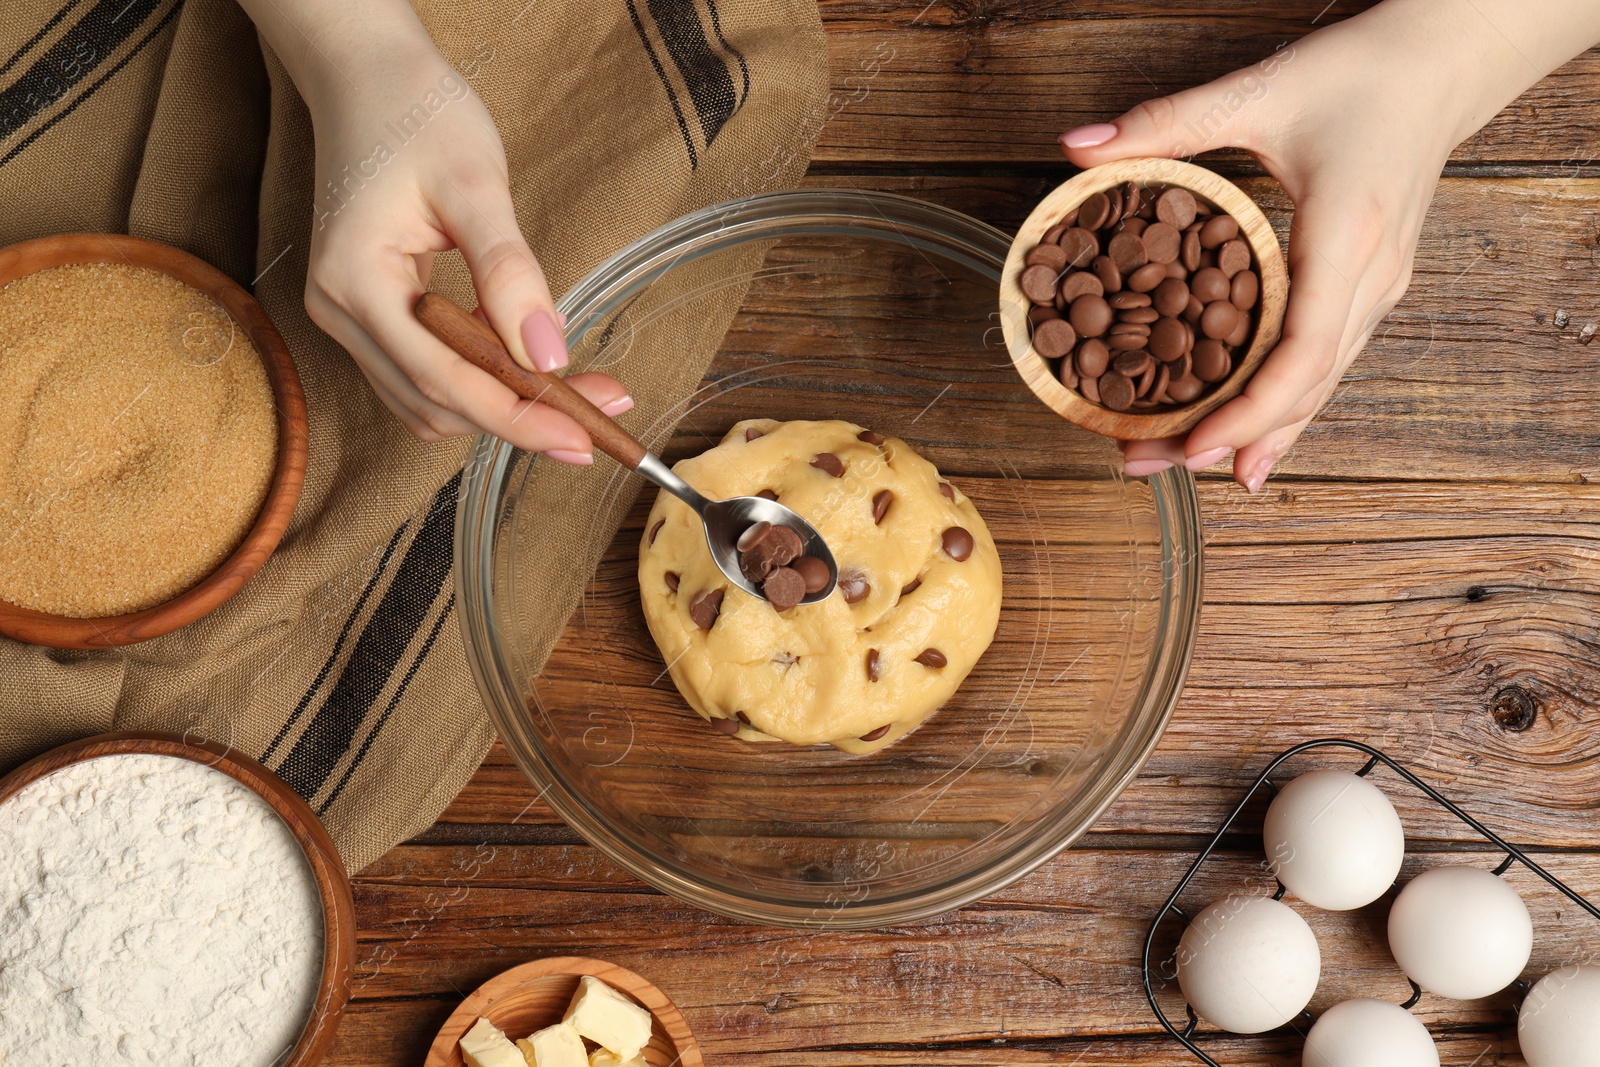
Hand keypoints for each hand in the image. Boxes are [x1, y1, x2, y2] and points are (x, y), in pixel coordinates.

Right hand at [285, 15, 627, 461]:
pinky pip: (423, 374)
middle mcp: (339, 310)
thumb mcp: (476, 184)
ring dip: (503, 406)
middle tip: (604, 407)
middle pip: (437, 403)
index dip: (517, 419)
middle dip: (522, 416)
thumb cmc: (418, 112)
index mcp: (355, 281)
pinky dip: (479, 383)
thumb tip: (550, 354)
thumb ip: (511, 272)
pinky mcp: (367, 314)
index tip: (582, 440)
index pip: (444, 381)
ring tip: (580, 391)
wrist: (368, 75)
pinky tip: (527, 363)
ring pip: (429, 400)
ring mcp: (347, 316)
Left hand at [1059, 0, 1599, 490]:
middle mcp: (1371, 278)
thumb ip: (1163, 123)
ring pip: (1320, 385)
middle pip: (1305, 387)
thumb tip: (1077, 148)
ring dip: (1258, 433)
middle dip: (1232, 437)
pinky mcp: (1372, 288)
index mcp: (1346, 238)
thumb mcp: (1256, 91)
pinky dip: (1285, 406)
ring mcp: (1379, 288)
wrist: (1443, 62)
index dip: (1249, 408)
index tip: (1193, 442)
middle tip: (1151, 466)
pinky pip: (1326, 363)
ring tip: (1186, 465)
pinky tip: (1250, 445)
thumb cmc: (1361, 74)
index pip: (1303, 352)